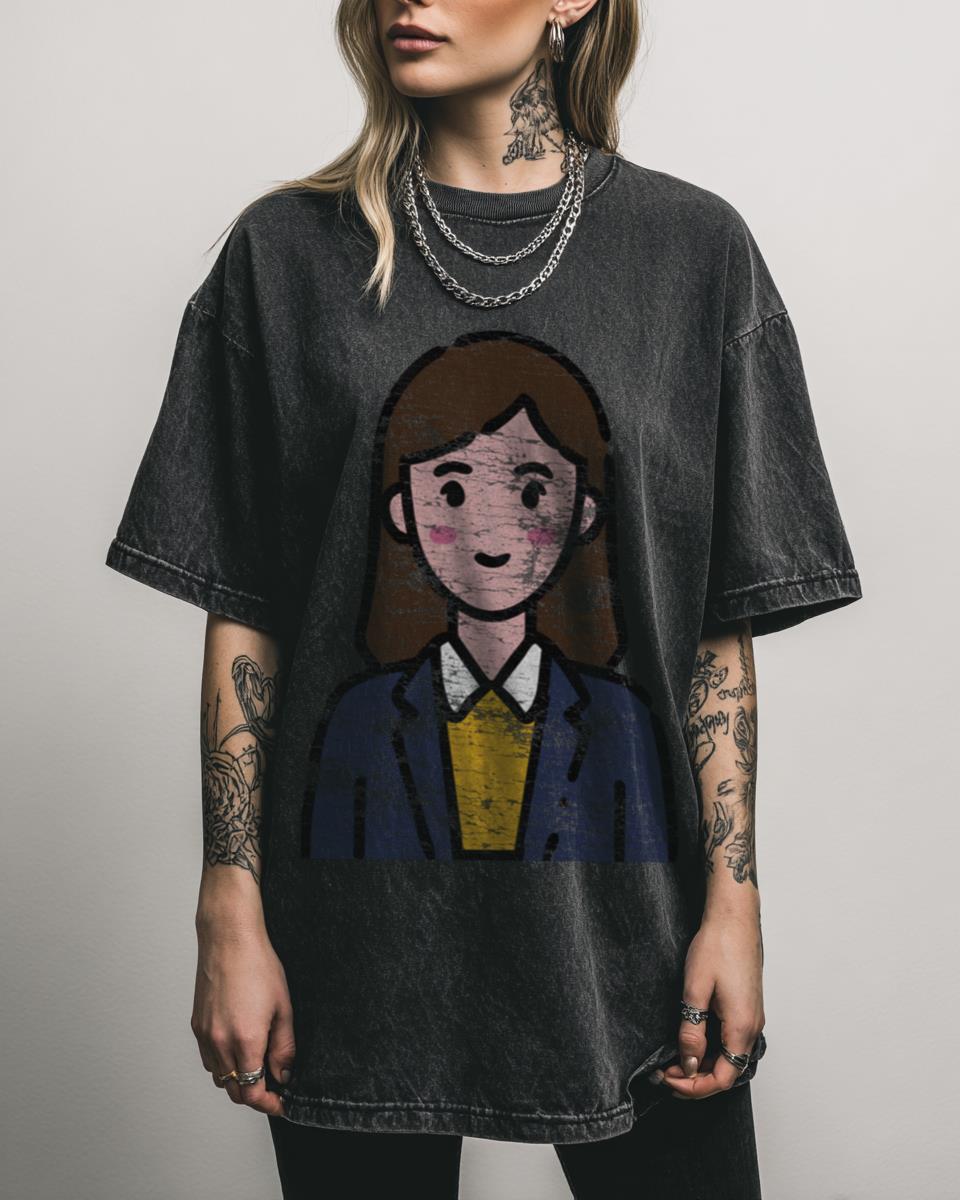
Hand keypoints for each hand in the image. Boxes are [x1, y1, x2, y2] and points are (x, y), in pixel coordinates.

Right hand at [191, 915, 295, 1116]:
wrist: (229, 940)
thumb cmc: (258, 966)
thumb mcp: (283, 1007)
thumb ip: (284, 1047)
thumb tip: (284, 1074)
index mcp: (245, 1040)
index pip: (252, 1092)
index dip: (268, 1104)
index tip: (281, 1103)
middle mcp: (220, 1043)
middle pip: (234, 1091)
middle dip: (255, 1095)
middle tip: (274, 1088)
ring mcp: (205, 1036)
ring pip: (219, 1077)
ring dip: (238, 1080)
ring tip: (258, 1066)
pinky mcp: (196, 1026)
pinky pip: (208, 1059)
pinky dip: (223, 1065)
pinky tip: (238, 1049)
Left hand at [660, 909, 763, 1099]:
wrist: (735, 918)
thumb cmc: (717, 946)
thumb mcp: (695, 990)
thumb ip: (692, 1031)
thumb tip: (689, 1064)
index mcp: (742, 1027)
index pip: (723, 1078)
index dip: (694, 1087)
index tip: (668, 1079)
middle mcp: (753, 1027)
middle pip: (727, 1072)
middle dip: (695, 1079)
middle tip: (665, 1072)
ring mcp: (752, 1017)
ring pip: (729, 1057)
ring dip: (703, 1064)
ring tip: (673, 1059)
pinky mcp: (747, 1008)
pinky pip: (731, 1041)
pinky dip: (711, 1049)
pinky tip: (691, 1041)